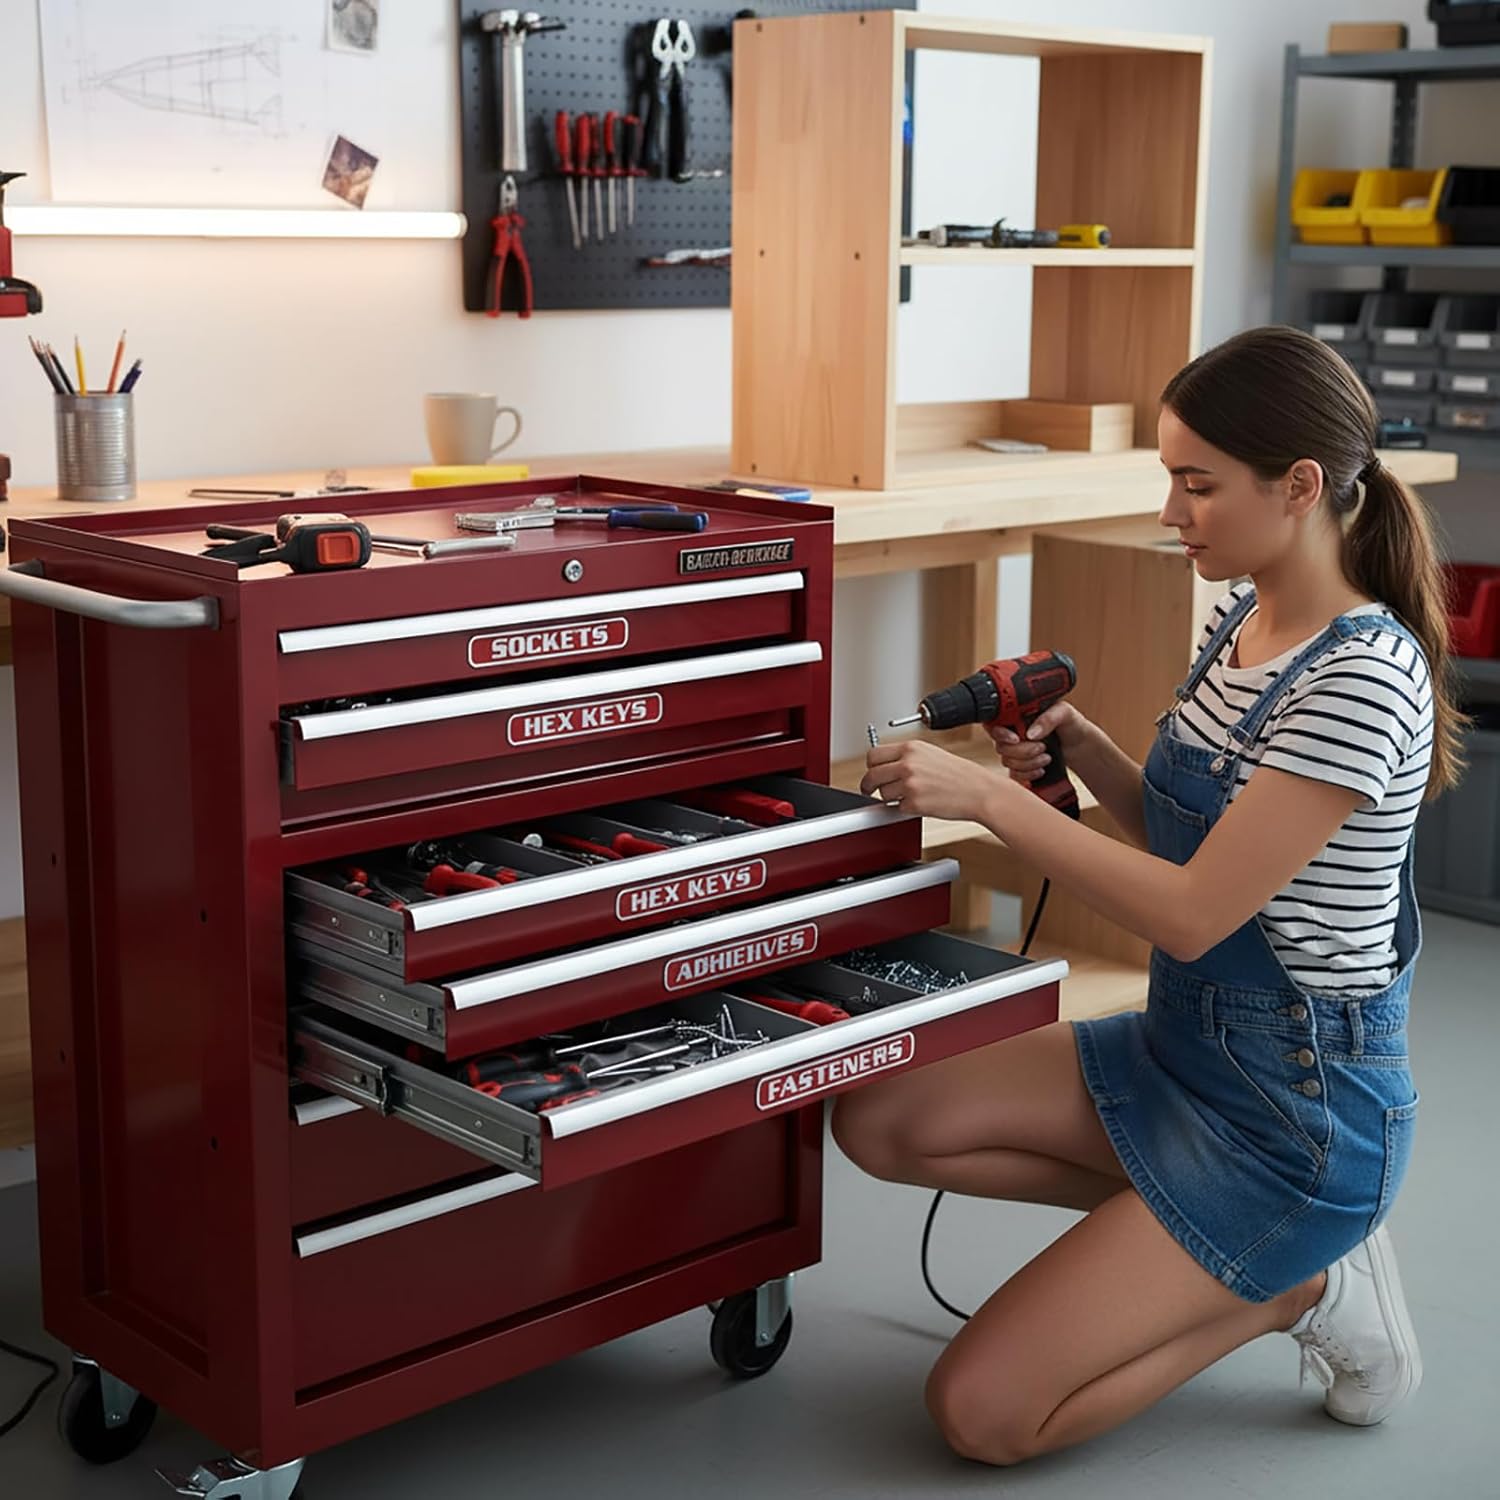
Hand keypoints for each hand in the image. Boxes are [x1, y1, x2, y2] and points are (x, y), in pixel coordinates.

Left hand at [860, 739, 1009, 821]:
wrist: (979, 791)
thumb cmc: (960, 775)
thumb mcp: (931, 754)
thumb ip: (906, 757)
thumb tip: (884, 765)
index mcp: (911, 748)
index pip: (873, 755)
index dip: (870, 767)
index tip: (871, 773)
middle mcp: (908, 763)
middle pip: (871, 775)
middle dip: (870, 786)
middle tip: (871, 791)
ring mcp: (910, 783)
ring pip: (882, 794)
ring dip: (891, 798)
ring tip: (910, 796)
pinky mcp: (914, 803)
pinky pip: (897, 809)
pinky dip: (905, 809)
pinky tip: (921, 803)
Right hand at [988, 701, 1088, 786]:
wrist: (1080, 745)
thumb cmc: (1071, 724)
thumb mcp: (1064, 713)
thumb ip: (1048, 718)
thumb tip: (1031, 733)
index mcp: (1017, 716)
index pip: (995, 724)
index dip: (1000, 734)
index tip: (1016, 739)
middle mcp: (1013, 733)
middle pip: (1000, 747)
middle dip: (1022, 751)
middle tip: (1042, 747)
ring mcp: (1016, 751)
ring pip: (1007, 762)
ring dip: (1028, 763)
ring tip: (1046, 757)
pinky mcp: (1020, 767)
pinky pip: (1013, 775)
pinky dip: (1027, 775)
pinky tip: (1040, 770)